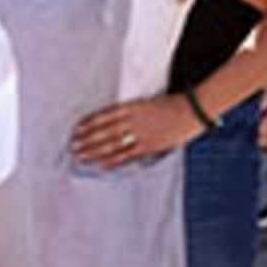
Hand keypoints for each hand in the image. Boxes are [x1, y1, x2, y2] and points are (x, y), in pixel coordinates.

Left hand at [67, 92, 200, 172]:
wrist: (193, 110)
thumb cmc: (171, 104)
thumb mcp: (147, 102)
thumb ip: (131, 111)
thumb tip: (112, 121)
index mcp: (132, 107)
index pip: (104, 116)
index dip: (88, 123)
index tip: (76, 129)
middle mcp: (134, 120)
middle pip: (104, 132)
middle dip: (86, 140)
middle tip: (73, 146)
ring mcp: (141, 134)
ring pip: (112, 145)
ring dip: (95, 152)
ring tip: (81, 157)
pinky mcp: (150, 146)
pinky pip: (128, 155)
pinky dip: (113, 161)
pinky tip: (101, 165)